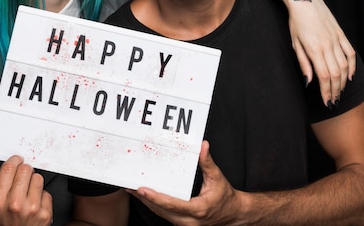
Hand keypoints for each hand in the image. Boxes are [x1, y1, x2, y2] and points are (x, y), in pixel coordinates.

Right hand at [0, 155, 52, 225]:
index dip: (14, 160)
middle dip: (25, 171)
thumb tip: (15, 163)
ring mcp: (32, 209)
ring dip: (34, 183)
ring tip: (29, 193)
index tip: (17, 159)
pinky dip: (42, 197)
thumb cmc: (6, 222)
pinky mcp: (45, 213)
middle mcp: (15, 204)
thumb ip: (3, 185)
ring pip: (38, 178)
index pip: (9, 168)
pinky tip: (36, 205)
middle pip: (26, 169)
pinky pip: (46, 192)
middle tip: (23, 176)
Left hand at [127, 141, 241, 225]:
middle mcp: (189, 221)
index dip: (155, 197)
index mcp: (197, 210)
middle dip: (144, 199)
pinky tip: (144, 196)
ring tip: (131, 190)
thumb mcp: (217, 178)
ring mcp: (184, 224)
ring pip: (160, 214)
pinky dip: (154, 205)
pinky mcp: (181, 223)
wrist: (233, 214)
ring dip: (146, 202)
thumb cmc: (225, 197)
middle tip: (129, 186)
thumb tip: (203, 146)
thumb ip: (207, 162)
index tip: (142, 189)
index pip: (171, 204)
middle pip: (161, 211)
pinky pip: (164, 215)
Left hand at [287, 0, 355, 106]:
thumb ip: (303, 63)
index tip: (327, 102)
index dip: (326, 92)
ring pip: (344, 66)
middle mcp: (328, 46)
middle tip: (334, 102)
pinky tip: (350, 76)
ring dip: (343, 82)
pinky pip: (350, 53)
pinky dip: (352, 66)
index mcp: (314, 49)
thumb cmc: (296, 22)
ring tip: (340, 92)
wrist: (304, 0)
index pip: (323, 77)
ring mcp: (336, 40)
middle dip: (336, 91)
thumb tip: (309, 81)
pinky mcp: (341, 34)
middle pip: (336, 74)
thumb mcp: (295, 43)